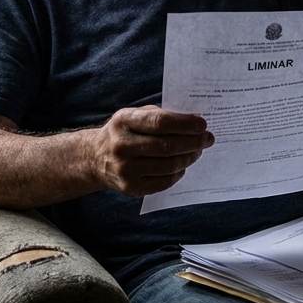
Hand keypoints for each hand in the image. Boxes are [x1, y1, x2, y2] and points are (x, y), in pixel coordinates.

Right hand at [89, 106, 212, 196]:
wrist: (95, 158)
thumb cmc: (124, 132)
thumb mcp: (134, 115)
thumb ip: (159, 117)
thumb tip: (193, 125)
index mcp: (123, 121)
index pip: (159, 122)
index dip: (185, 124)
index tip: (202, 125)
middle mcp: (121, 145)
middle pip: (167, 146)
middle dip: (193, 142)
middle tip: (207, 139)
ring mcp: (124, 169)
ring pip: (168, 166)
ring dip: (189, 158)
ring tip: (198, 151)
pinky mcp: (130, 187)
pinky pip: (163, 182)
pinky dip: (178, 173)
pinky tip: (182, 165)